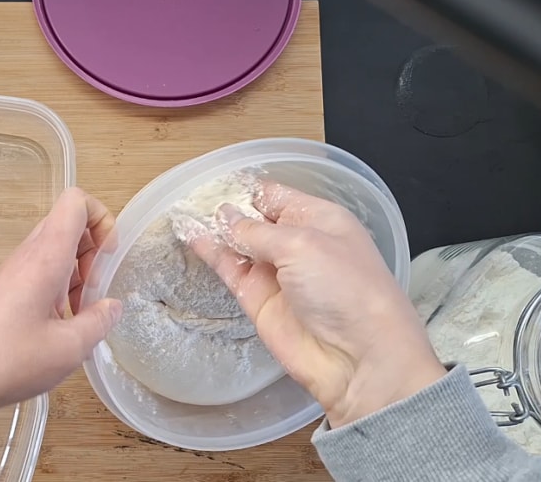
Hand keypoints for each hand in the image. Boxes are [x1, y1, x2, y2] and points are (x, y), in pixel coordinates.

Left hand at [0, 188, 122, 425]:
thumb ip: (99, 322)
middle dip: (93, 250)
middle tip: (96, 290)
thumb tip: (112, 306)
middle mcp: (27, 256)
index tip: (109, 258)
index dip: (102, 219)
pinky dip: (59, 287)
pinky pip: (40, 270)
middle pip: (68, 224)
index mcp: (45, 258)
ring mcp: (13, 271)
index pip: (75, 202)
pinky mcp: (5, 289)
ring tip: (80, 313)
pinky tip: (61, 324)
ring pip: (55, 249)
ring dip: (77, 272)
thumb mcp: (70, 348)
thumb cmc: (11, 361)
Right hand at [187, 182, 445, 427]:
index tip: (212, 181)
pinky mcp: (257, 299)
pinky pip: (230, 269)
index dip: (245, 189)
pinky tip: (191, 236)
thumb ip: (256, 231)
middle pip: (253, 218)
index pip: (275, 195)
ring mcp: (275, 272)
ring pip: (237, 244)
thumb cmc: (344, 288)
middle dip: (226, 208)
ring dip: (213, 230)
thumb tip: (224, 217)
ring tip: (182, 213)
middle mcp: (296, 242)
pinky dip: (210, 254)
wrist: (358, 358)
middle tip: (191, 197)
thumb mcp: (301, 244)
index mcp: (318, 219)